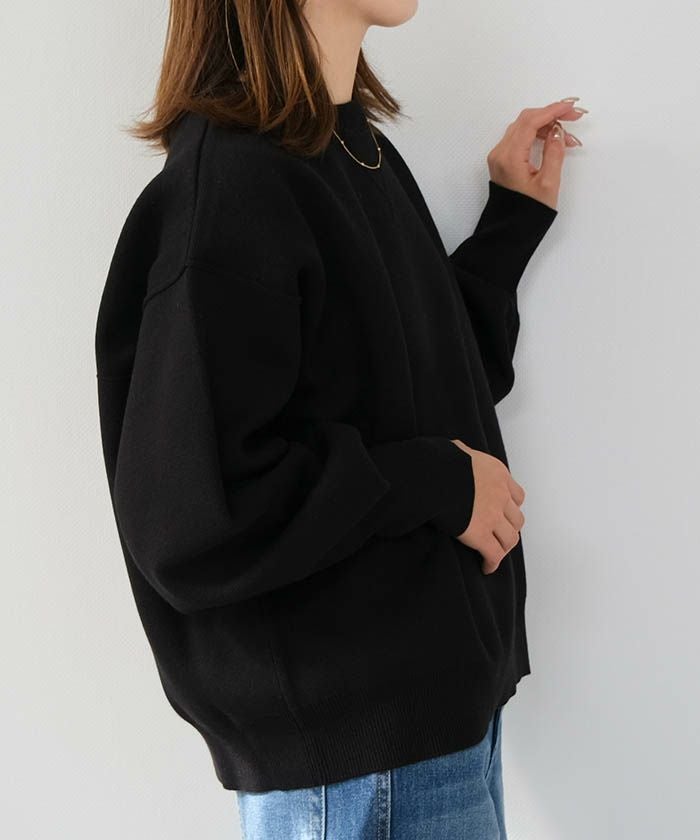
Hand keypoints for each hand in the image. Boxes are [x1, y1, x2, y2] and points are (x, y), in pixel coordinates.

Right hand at [450, 439, 525, 574]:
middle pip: (517, 519)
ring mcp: (493, 516)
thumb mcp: (457, 450)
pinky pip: (493, 554)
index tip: (504, 514)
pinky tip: (486, 567)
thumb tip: (456, 451)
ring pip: (510, 539)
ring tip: (495, 554)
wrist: (433, 475)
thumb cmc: (439, 461)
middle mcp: (500, 495)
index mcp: (497, 473)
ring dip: (503, 547)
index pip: (517, 495)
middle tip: (499, 535)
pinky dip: (492, 563)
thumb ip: (463, 454)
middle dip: (509, 528)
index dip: (511, 507)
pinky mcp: (480, 534)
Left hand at [485, 96, 587, 210]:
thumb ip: (554, 153)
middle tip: (575, 116)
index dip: (552, 110)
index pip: (530, 122)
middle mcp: (500, 154)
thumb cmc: (528, 213)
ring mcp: (499, 157)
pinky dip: (537, 135)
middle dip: (551, 115)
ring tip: (568, 137)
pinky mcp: (502, 161)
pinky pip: (520, 139)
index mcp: (509, 158)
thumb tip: (558, 131)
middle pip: (525, 120)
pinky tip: (554, 141)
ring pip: (523, 128)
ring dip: (546, 126)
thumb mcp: (548, 184)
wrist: (510, 231)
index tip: (572, 107)